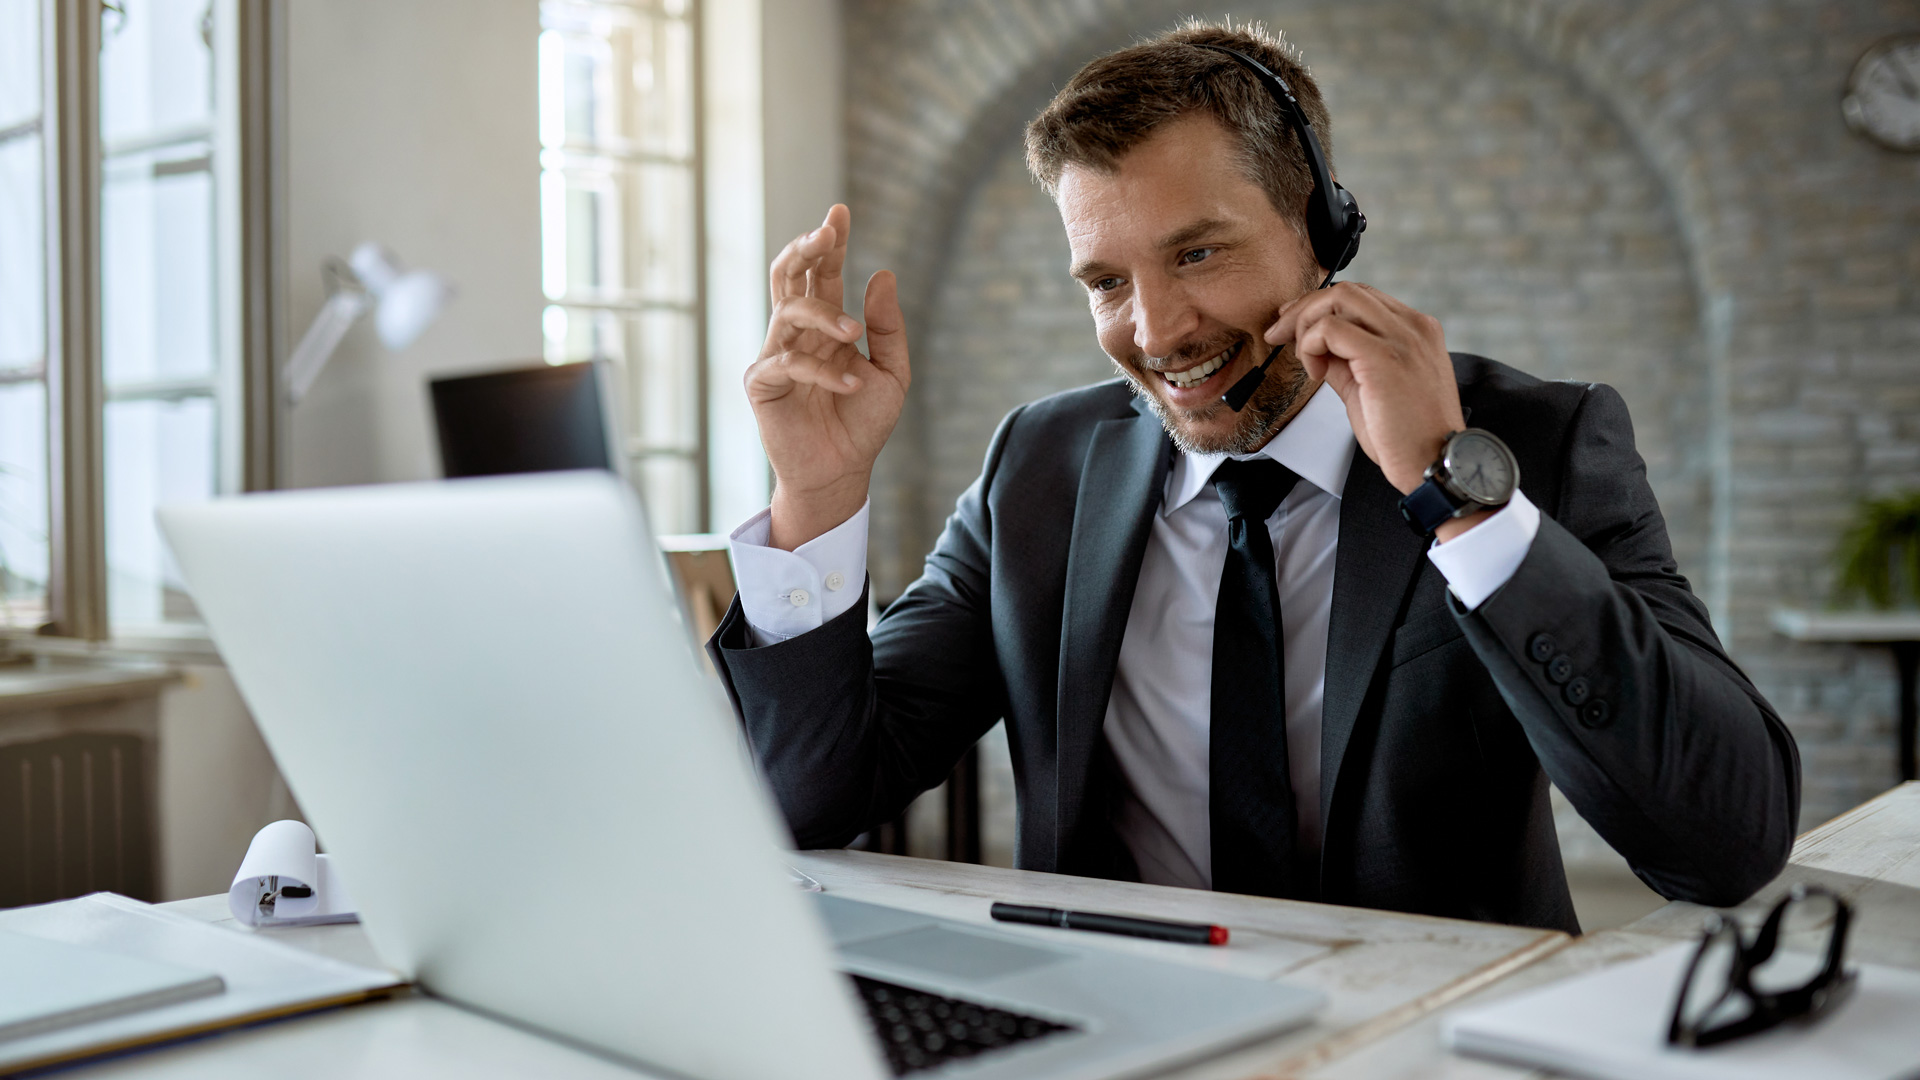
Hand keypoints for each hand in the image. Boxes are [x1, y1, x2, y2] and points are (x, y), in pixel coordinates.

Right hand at [746, 205, 910, 549]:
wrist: (843, 472)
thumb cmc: (863, 424)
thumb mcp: (892, 373)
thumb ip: (888, 327)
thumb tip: (882, 274)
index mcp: (826, 325)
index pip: (822, 273)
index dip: (829, 242)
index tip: (840, 212)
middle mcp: (797, 333)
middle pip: (789, 276)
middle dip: (806, 249)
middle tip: (827, 232)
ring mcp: (776, 355)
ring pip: (788, 310)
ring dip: (824, 315)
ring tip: (854, 334)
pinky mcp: (763, 384)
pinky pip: (787, 361)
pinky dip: (821, 369)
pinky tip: (851, 382)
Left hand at [1264, 283, 1484, 539]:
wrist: (1435, 462)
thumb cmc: (1407, 435)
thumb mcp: (1370, 388)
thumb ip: (1346, 362)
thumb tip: (1315, 349)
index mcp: (1415, 330)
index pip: (1361, 297)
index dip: (1321, 306)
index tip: (1293, 325)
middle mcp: (1412, 326)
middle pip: (1347, 291)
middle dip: (1304, 308)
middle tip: (1279, 334)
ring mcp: (1402, 338)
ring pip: (1339, 299)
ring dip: (1306, 323)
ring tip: (1304, 359)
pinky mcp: (1384, 356)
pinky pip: (1331, 329)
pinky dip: (1311, 345)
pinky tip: (1316, 373)